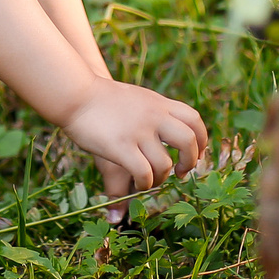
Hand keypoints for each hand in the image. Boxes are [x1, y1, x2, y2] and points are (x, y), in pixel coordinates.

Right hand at [61, 81, 208, 222]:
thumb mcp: (136, 101)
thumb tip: (165, 132)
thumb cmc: (103, 100)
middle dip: (190, 162)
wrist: (76, 94)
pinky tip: (138, 184)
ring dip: (161, 179)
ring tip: (151, 180)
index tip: (196, 154)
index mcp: (159, 104)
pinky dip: (145, 184)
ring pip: (165, 164)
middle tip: (181, 172)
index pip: (194, 120)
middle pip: (189, 141)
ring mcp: (138, 132)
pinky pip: (144, 173)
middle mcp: (154, 116)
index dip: (202, 140)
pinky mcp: (122, 147)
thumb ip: (154, 114)